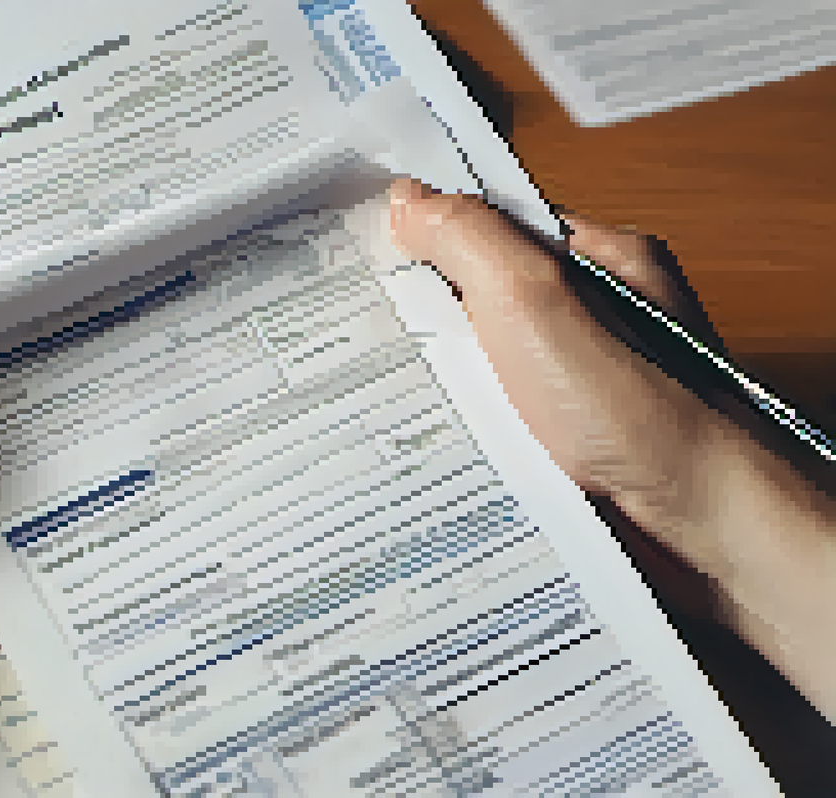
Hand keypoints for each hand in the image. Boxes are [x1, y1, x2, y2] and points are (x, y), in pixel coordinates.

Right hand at [387, 177, 835, 723]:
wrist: (703, 531)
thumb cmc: (643, 415)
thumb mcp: (538, 301)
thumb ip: (471, 239)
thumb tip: (410, 201)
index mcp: (605, 261)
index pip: (499, 225)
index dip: (433, 231)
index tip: (371, 244)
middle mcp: (600, 318)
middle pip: (487, 295)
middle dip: (428, 311)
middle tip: (365, 321)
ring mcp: (586, 384)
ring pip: (487, 366)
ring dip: (444, 380)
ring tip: (388, 384)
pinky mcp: (572, 443)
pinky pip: (498, 422)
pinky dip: (466, 429)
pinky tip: (434, 437)